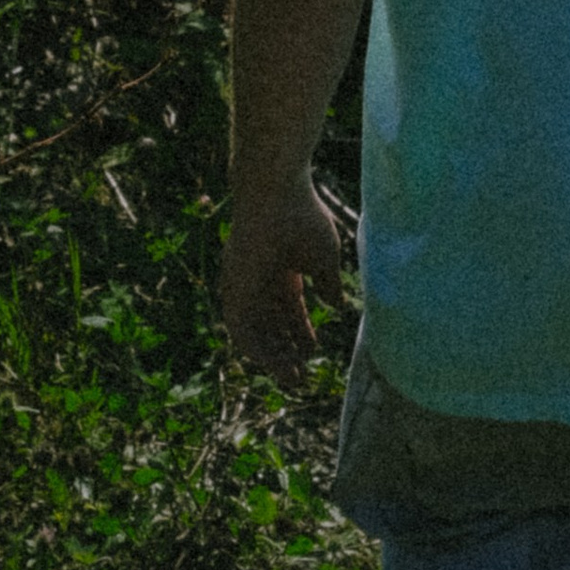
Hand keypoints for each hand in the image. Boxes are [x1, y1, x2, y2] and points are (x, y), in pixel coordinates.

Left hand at [221, 173, 346, 382]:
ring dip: (271, 355)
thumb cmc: (303, 218)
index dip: (302, 331)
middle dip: (286, 350)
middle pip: (272, 324)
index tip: (314, 350)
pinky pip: (240, 327)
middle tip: (300, 374)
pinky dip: (254, 347)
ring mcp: (246, 285)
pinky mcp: (233, 288)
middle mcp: (261, 280)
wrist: (275, 194)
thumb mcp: (324, 257)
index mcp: (283, 269)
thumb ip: (328, 283)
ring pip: (256, 330)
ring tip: (290, 376)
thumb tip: (335, 306)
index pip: (290, 309)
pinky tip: (271, 363)